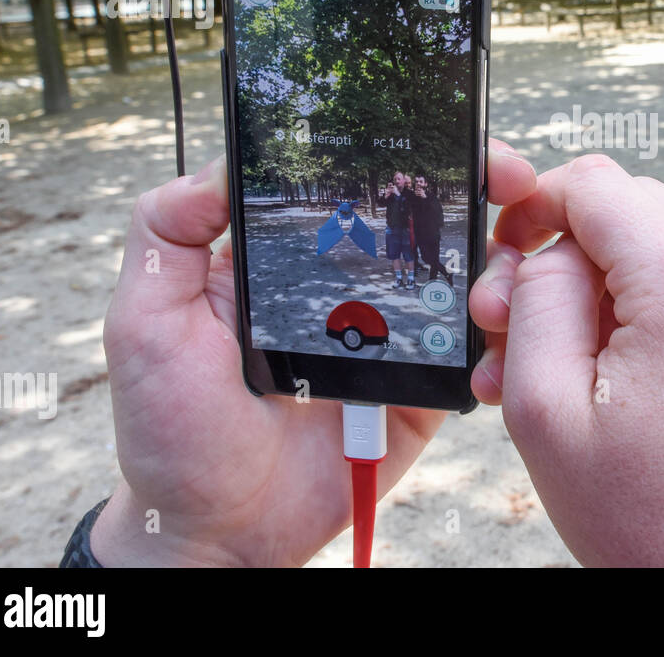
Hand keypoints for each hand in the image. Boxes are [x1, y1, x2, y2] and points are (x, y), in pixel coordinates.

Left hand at [91, 138, 536, 566]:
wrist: (218, 532)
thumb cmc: (173, 427)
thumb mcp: (148, 318)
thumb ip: (168, 232)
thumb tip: (222, 162)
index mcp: (297, 256)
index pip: (361, 186)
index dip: (410, 152)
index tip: (454, 132)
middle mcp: (355, 286)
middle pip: (430, 220)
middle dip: (483, 186)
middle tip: (516, 177)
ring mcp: (396, 338)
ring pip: (469, 281)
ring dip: (502, 262)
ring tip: (505, 268)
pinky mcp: (424, 392)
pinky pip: (477, 357)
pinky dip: (503, 338)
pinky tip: (505, 328)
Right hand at [469, 154, 663, 566]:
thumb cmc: (656, 522)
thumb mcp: (545, 409)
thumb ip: (534, 299)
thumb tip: (548, 249)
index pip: (595, 185)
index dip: (534, 207)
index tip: (506, 251)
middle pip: (632, 207)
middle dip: (569, 254)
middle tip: (521, 327)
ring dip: (611, 281)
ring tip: (572, 363)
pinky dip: (658, 301)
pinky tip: (624, 365)